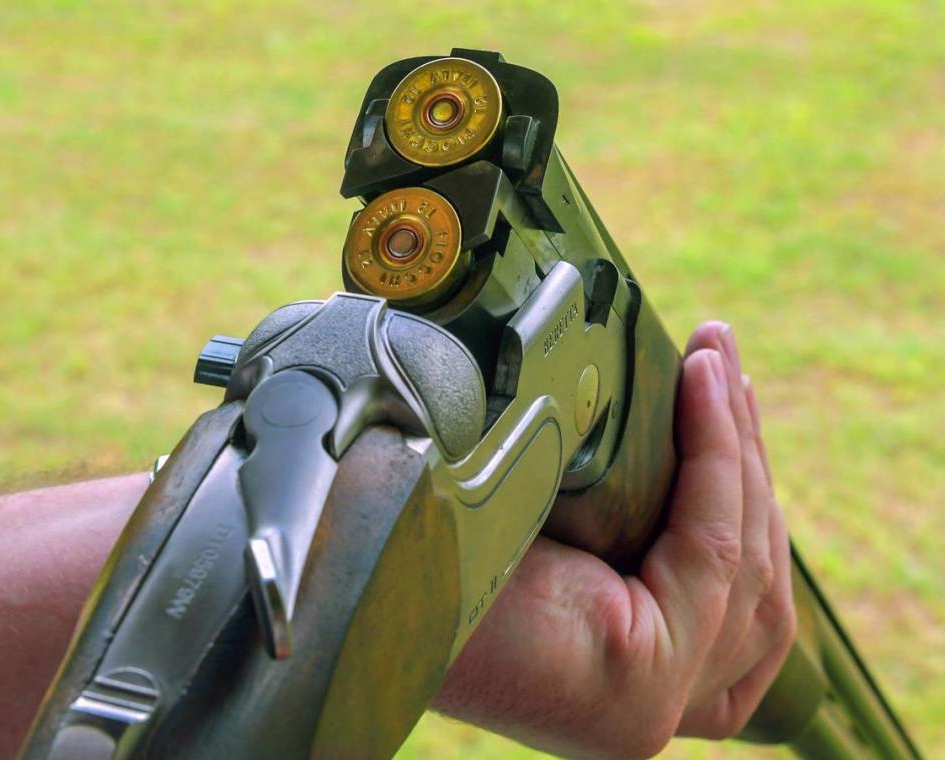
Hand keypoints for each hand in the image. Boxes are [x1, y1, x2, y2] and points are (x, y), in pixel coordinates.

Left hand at [433, 321, 796, 758]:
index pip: (732, 585)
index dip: (738, 476)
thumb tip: (669, 404)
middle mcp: (649, 705)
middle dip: (746, 456)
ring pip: (745, 568)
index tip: (721, 377)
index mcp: (628, 672)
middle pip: (753, 579)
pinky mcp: (635, 690)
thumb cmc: (430, 533)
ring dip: (740, 451)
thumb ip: (628, 496)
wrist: (351, 568)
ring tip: (720, 361)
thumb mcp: (555, 512)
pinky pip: (711, 557)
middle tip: (725, 356)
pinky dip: (716, 464)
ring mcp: (647, 706)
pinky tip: (702, 388)